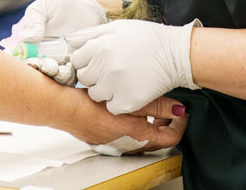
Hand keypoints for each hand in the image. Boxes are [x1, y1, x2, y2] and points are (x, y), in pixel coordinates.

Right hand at [5, 0, 108, 85]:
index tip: (27, 59)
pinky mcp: (71, 68)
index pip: (18, 55)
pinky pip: (67, 78)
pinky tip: (68, 67)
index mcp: (27, 42)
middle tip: (41, 64)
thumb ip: (34, 21)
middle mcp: (39, 55)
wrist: (87, 10)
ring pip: (49, 76)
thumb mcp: (44, 7)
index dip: (19, 61)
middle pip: (33, 68)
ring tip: (56, 67)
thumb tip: (27, 39)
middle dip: (36, 69)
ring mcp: (55, 63)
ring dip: (50, 74)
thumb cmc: (61, 7)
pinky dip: (66, 76)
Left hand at [68, 19, 200, 114]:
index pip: (77, 61)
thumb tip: (69, 39)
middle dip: (93, 76)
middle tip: (109, 72)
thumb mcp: (118, 27)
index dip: (86, 62)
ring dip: (104, 90)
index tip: (96, 63)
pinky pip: (111, 107)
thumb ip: (91, 34)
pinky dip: (117, 103)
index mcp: (100, 46)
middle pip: (84, 79)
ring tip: (119, 82)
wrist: (175, 54)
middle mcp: (104, 65)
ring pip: (95, 95)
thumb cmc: (147, 38)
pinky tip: (126, 92)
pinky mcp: (128, 101)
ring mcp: (116, 85)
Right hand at [71, 95, 187, 152]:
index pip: (171, 137)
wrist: (62, 108)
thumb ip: (157, 105)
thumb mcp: (131, 100)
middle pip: (157, 138)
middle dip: (166, 122)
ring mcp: (114, 142)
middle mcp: (127, 144)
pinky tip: (124, 106)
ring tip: (147, 103)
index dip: (180, 124)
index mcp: (137, 137)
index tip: (182, 111)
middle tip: (168, 106)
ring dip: (149, 121)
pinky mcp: (103, 137)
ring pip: (141, 136)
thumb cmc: (90, 104)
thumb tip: (178, 109)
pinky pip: (126, 133)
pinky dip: (133, 121)